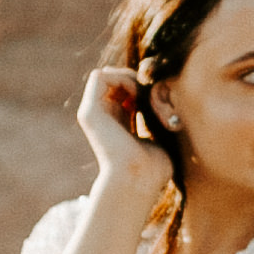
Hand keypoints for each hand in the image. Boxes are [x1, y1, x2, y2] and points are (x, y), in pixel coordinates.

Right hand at [78, 63, 174, 207]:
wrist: (139, 179)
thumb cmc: (154, 166)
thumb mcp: (156, 134)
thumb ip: (154, 115)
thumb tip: (163, 94)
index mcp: (115, 123)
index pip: (124, 89)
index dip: (140, 85)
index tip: (156, 97)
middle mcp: (100, 117)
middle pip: (114, 79)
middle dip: (134, 78)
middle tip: (151, 91)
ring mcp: (92, 114)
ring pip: (106, 74)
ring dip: (128, 76)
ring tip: (144, 92)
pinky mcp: (89, 112)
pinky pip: (99, 77)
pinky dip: (120, 77)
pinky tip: (136, 93)